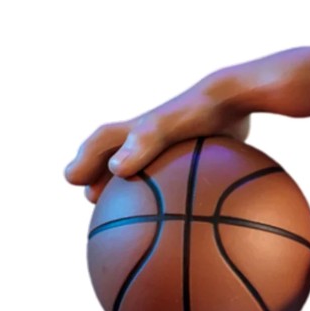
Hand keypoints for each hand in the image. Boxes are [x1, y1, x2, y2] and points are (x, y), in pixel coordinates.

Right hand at [64, 88, 249, 202]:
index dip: (84, 160)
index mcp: (137, 129)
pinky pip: (179, 173)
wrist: (237, 97)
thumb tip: (116, 169)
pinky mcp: (198, 148)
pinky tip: (185, 213)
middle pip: (118, 154)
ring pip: (148, 164)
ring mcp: (176, 141)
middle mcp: (153, 135)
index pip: (101, 142)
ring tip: (130, 208)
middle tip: (92, 197)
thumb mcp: (166, 126)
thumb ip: (142, 144)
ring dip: (135, 182)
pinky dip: (174, 191)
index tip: (72, 179)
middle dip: (101, 173)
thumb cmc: (198, 110)